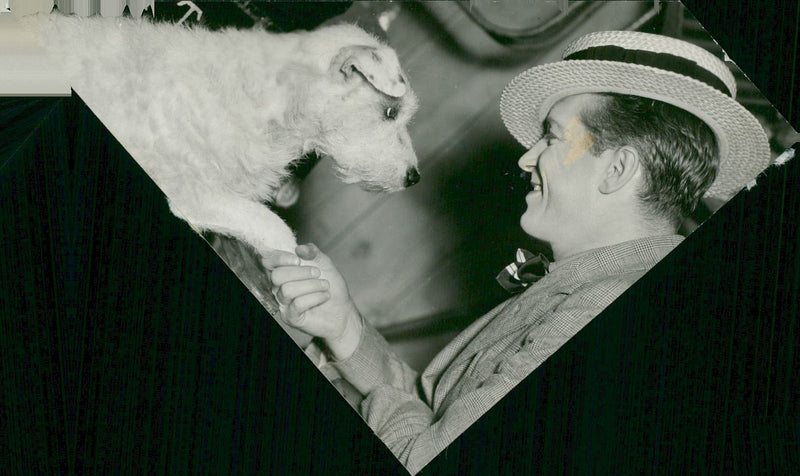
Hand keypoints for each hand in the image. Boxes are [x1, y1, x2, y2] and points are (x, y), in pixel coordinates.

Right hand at [263, 244, 362, 360]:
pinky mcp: (291, 318)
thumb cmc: (330, 285)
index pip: (269, 262)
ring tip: (325, 286)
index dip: (279, 258)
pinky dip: (315, 297)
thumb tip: (299, 248)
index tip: (297, 259)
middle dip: (300, 272)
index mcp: (284, 271)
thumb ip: (312, 252)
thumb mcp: (324, 263)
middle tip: (318, 273)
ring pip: (287, 290)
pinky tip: (325, 296)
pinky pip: (297, 304)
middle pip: (276, 276)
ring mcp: (284, 303)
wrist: (342, 309)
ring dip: (311, 285)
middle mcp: (279, 287)